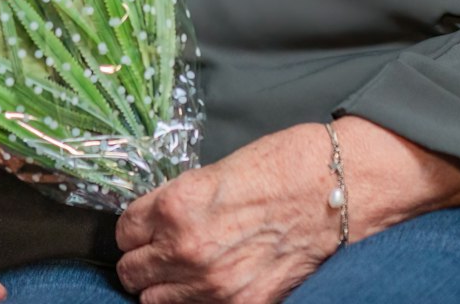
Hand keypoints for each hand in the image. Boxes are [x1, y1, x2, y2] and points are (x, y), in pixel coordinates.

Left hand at [115, 125, 332, 303]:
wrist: (334, 190)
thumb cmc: (282, 169)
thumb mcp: (212, 173)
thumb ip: (177, 202)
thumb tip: (154, 222)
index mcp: (175, 206)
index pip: (125, 231)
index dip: (135, 229)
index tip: (144, 230)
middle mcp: (186, 249)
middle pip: (132, 270)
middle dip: (143, 259)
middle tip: (158, 251)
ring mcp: (212, 284)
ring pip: (154, 299)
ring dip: (164, 285)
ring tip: (183, 270)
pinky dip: (195, 300)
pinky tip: (210, 281)